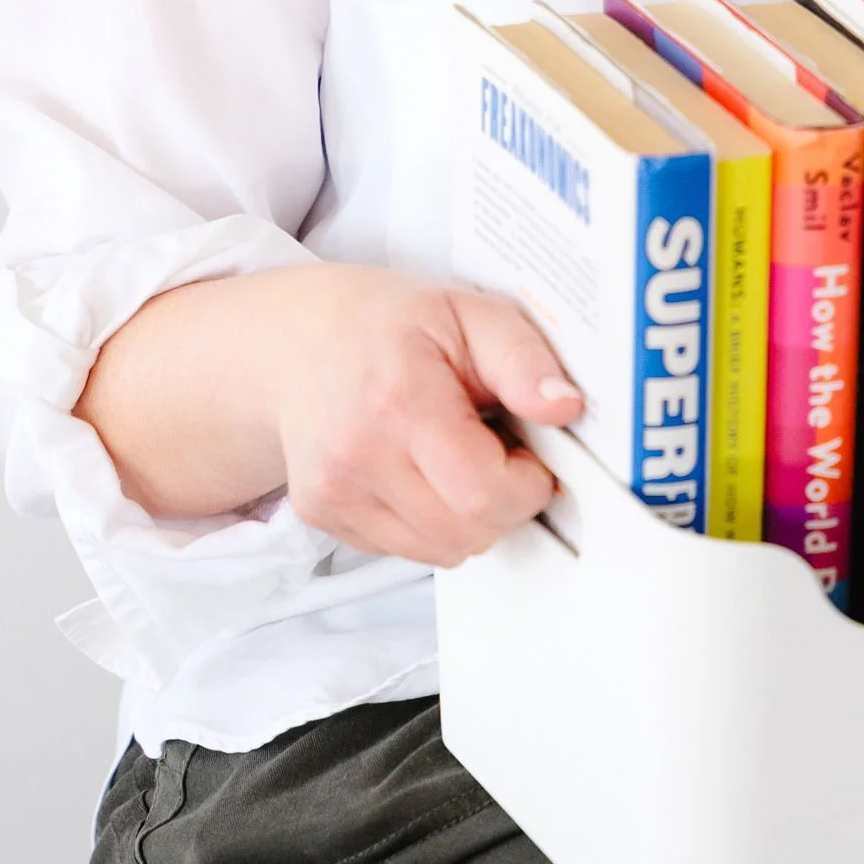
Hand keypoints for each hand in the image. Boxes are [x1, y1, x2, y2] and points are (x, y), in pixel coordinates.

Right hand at [273, 268, 584, 566]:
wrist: (298, 339)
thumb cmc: (386, 323)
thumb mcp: (469, 312)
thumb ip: (523, 359)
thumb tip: (565, 406)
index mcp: (399, 400)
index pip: (483, 492)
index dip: (526, 483)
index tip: (529, 451)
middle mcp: (356, 455)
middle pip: (466, 532)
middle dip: (505, 502)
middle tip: (497, 449)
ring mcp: (333, 492)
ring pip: (440, 552)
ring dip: (470, 517)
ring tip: (457, 455)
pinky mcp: (321, 516)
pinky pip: (406, 550)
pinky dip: (431, 522)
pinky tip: (423, 470)